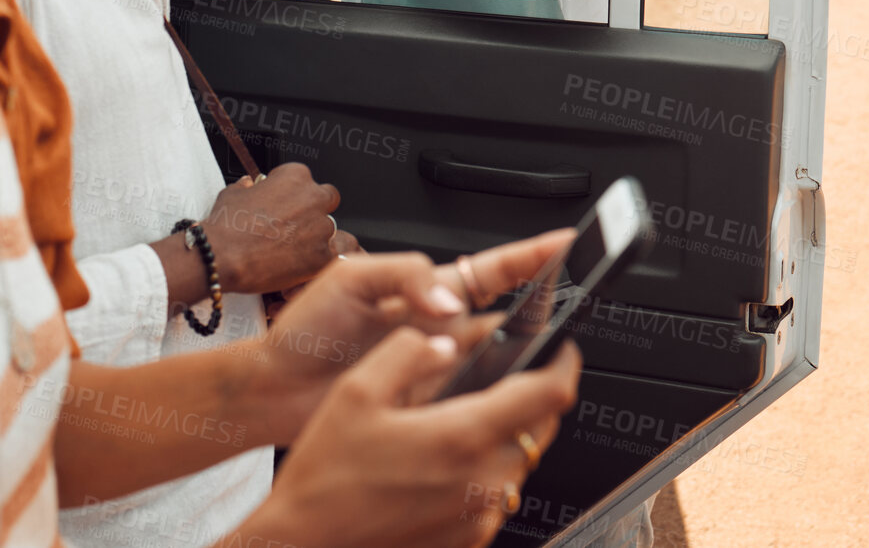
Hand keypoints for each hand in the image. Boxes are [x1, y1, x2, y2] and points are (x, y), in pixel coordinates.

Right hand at [202, 164, 339, 294]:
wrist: (223, 256)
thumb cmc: (226, 224)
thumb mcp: (233, 193)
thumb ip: (248, 186)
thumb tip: (250, 184)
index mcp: (295, 176)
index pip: (305, 179)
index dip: (293, 193)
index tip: (283, 204)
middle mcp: (313, 197)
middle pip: (327, 200)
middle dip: (315, 210)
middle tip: (294, 226)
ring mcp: (321, 227)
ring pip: (331, 230)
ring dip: (317, 238)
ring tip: (294, 250)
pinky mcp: (323, 256)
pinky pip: (333, 256)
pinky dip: (320, 261)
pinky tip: (303, 266)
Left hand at [244, 229, 578, 436]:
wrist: (276, 388)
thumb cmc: (304, 331)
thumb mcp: (349, 280)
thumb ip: (404, 277)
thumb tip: (449, 302)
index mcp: (423, 288)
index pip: (489, 269)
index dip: (530, 256)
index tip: (568, 241)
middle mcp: (438, 326)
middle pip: (505, 316)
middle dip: (539, 310)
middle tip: (561, 308)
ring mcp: (437, 366)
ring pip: (494, 359)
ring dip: (514, 357)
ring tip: (526, 353)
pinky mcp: (429, 403)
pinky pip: (470, 398)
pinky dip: (484, 395)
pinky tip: (489, 392)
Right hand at [249, 327, 581, 547]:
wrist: (304, 546)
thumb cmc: (325, 480)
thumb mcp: (355, 393)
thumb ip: (406, 354)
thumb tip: (443, 342)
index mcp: (461, 437)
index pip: (548, 396)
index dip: (564, 364)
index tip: (562, 348)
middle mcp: (481, 482)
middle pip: (540, 430)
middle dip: (531, 399)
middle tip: (501, 379)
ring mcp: (477, 516)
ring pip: (517, 464)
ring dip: (503, 437)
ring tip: (455, 422)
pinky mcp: (467, 539)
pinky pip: (494, 495)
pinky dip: (482, 471)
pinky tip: (438, 463)